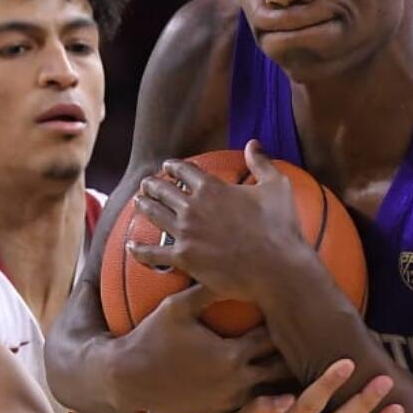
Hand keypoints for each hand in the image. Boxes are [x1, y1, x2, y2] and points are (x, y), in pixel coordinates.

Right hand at [116, 283, 294, 412]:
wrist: (126, 378)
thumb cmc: (151, 338)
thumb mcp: (176, 308)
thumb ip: (205, 289)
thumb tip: (228, 266)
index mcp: (230, 355)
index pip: (273, 339)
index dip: (287, 327)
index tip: (300, 314)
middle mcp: (235, 382)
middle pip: (281, 370)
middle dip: (294, 356)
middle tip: (314, 342)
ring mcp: (228, 402)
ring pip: (271, 395)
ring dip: (284, 382)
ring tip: (303, 367)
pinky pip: (252, 409)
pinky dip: (265, 400)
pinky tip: (276, 390)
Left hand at [129, 140, 310, 301]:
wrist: (277, 268)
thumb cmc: (281, 227)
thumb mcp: (277, 186)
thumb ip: (262, 163)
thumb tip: (253, 143)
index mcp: (212, 188)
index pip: (184, 171)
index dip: (173, 167)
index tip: (168, 167)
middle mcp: (193, 207)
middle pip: (163, 190)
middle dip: (153, 184)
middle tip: (147, 184)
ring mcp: (186, 233)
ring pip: (154, 215)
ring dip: (143, 206)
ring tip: (137, 202)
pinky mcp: (184, 259)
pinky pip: (154, 253)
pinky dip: (140, 249)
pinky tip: (131, 245)